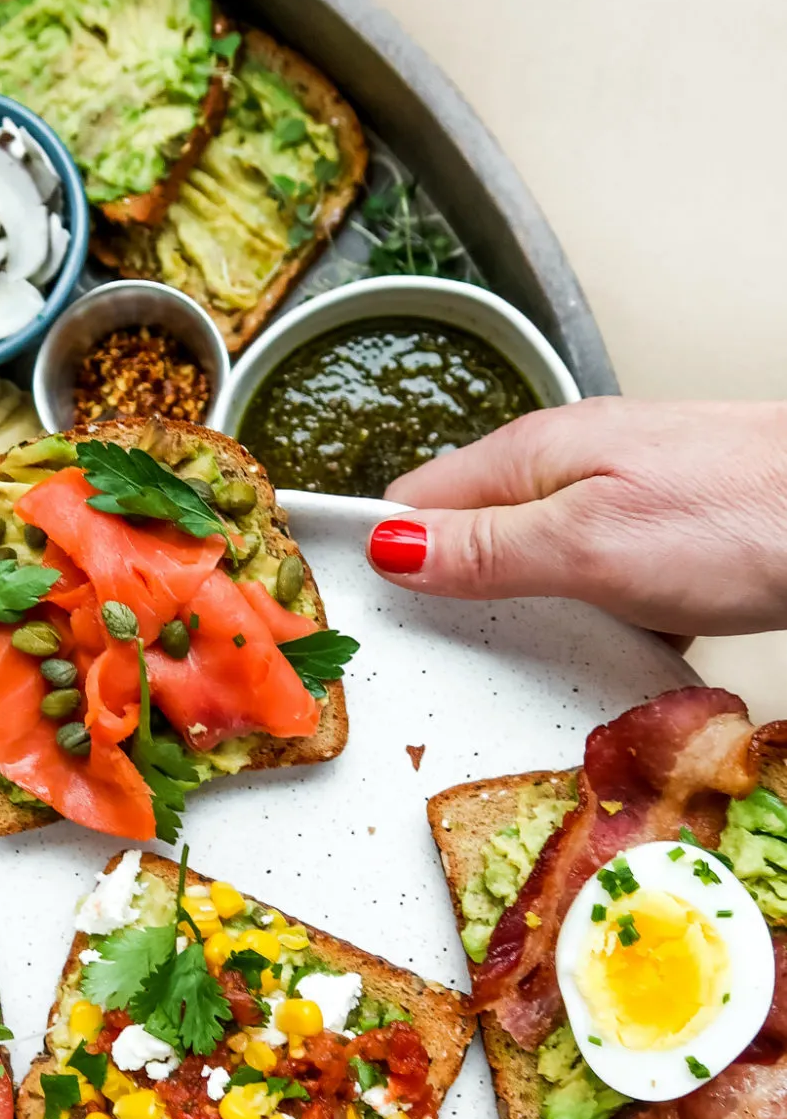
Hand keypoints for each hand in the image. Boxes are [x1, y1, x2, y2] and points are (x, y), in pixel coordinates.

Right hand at [363, 398, 786, 634]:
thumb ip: (485, 547)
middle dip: (460, 598)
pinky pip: (602, 583)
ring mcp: (624, 498)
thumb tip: (389, 546)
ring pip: (540, 565)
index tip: (378, 625)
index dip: (388, 559)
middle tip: (463, 660)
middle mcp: (572, 467)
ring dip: (536, 617)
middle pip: (474, 534)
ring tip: (544, 663)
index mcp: (534, 454)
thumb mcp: (587, 543)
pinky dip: (601, 621)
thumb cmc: (739, 518)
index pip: (416, 499)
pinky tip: (620, 649)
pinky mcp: (670, 535)